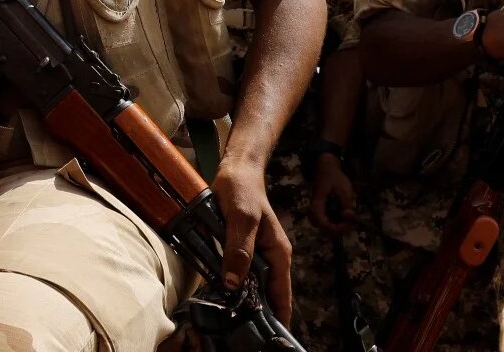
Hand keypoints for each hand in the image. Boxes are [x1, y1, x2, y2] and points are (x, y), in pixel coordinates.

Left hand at [212, 154, 293, 323]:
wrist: (235, 169)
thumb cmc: (242, 190)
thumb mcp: (241, 219)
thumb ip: (238, 250)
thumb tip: (234, 283)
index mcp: (279, 253)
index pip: (282, 295)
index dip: (279, 318)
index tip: (272, 339)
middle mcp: (270, 258)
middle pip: (267, 295)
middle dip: (258, 314)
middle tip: (242, 334)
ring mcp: (255, 254)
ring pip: (251, 286)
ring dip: (243, 301)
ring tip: (231, 323)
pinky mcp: (240, 249)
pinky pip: (238, 274)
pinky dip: (232, 286)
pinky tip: (220, 298)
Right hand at [307, 153, 356, 232]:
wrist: (326, 168)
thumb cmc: (333, 177)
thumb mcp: (343, 188)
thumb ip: (346, 203)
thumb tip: (349, 217)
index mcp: (317, 205)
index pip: (322, 223)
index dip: (335, 228)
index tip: (347, 225)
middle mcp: (316, 211)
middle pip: (324, 229)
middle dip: (338, 230)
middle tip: (351, 223)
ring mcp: (320, 212)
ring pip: (327, 228)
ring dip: (339, 227)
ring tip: (351, 221)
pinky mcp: (324, 212)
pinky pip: (329, 222)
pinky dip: (339, 223)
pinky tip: (348, 218)